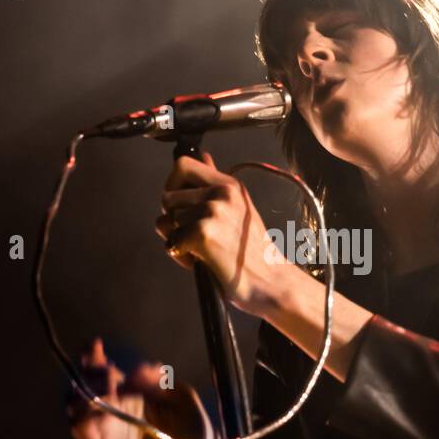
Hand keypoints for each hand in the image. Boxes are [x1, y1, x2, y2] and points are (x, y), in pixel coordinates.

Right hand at [67, 336, 220, 438]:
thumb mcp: (184, 401)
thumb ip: (162, 383)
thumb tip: (138, 367)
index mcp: (134, 396)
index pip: (107, 373)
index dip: (96, 358)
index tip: (95, 345)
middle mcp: (116, 413)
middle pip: (87, 387)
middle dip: (88, 373)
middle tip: (105, 370)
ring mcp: (110, 434)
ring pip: (78, 409)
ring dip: (82, 394)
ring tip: (104, 386)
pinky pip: (85, 436)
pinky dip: (82, 420)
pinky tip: (93, 408)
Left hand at [154, 151, 299, 317]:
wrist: (271, 281)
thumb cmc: (253, 253)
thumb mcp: (238, 208)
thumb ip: (216, 184)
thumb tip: (204, 156)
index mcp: (230, 185)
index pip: (183, 165)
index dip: (171, 184)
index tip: (177, 204)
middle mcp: (222, 193)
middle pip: (168, 196)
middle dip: (172, 219)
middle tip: (191, 235)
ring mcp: (213, 211)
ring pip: (168, 220)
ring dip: (177, 240)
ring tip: (201, 251)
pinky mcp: (204, 233)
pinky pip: (171, 240)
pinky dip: (180, 256)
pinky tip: (200, 261)